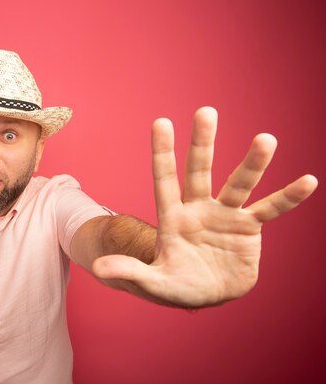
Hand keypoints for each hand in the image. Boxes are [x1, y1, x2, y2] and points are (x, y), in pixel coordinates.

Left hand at [92, 107, 317, 306]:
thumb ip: (130, 271)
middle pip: (199, 171)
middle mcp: (198, 208)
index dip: (162, 153)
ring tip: (266, 138)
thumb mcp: (153, 281)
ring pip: (238, 184)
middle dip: (202, 144)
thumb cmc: (176, 284)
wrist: (208, 293)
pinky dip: (287, 198)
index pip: (164, 179)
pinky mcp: (248, 228)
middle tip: (205, 111)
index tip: (161, 122)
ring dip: (252, 163)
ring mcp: (225, 215)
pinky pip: (270, 209)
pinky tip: (307, 181)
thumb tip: (98, 268)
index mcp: (172, 216)